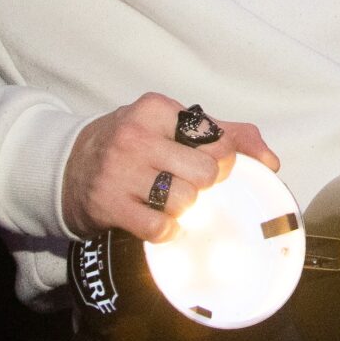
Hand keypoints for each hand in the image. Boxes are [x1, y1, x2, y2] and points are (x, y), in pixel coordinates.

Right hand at [59, 93, 280, 243]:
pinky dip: (166, 231)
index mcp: (156, 109)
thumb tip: (271, 162)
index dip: (223, 160)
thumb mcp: (171, 126)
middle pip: (205, 173)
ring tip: (168, 201)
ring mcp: (119, 171)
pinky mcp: (108, 205)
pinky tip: (157, 221)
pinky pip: (159, 228)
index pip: (216, 138)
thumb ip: (225, 134)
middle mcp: (136, 136)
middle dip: (203, 185)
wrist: (67, 166)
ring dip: (184, 209)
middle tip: (186, 184)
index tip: (210, 165)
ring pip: (185, 201)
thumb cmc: (132, 145)